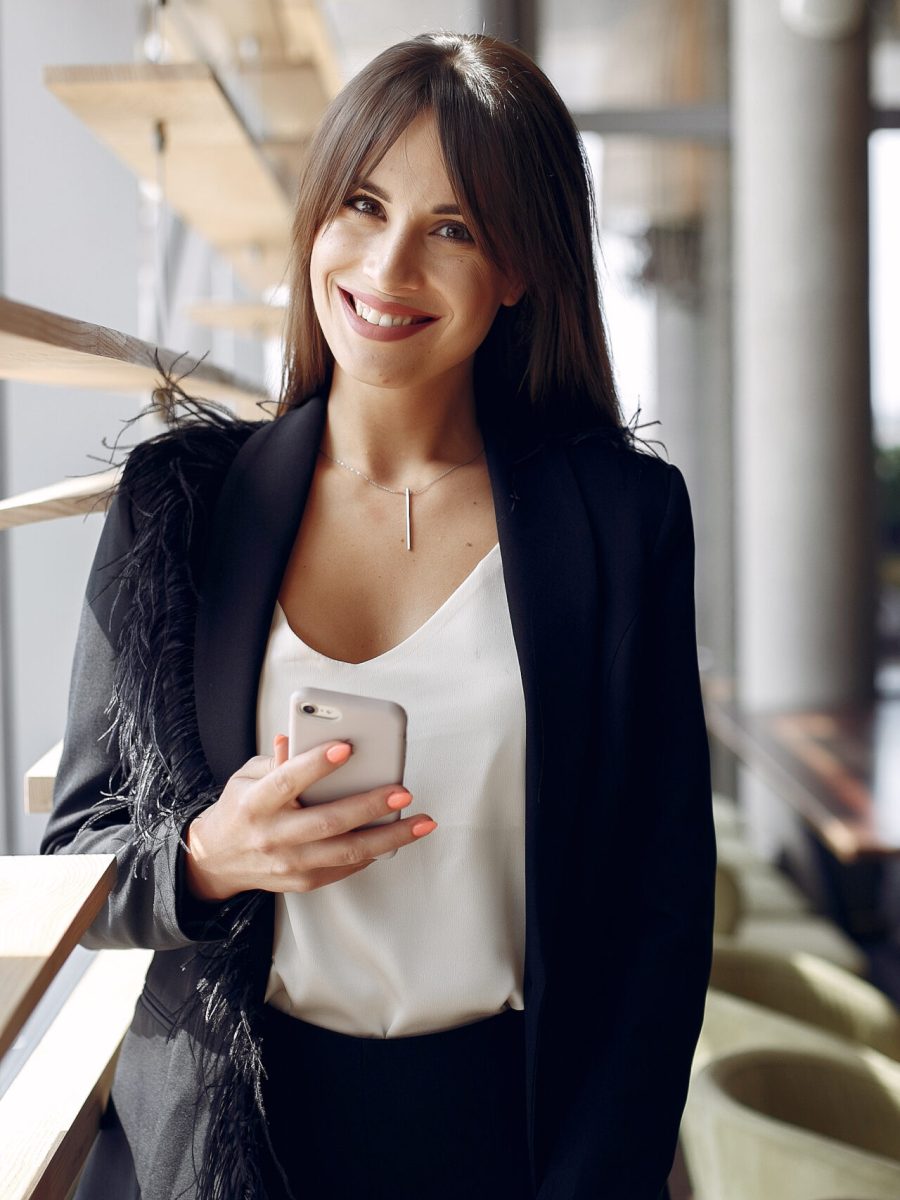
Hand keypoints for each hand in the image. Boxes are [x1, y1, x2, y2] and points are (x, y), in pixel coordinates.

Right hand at [184, 735, 435, 901]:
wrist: (215, 861)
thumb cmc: (240, 809)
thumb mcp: (246, 777)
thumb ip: (276, 759)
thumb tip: (294, 736)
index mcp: (256, 802)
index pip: (288, 780)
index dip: (317, 764)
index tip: (346, 747)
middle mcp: (273, 835)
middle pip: (328, 822)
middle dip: (370, 806)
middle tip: (402, 791)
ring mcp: (289, 863)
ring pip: (346, 852)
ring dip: (389, 837)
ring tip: (421, 823)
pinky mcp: (302, 881)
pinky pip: (344, 868)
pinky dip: (372, 852)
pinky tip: (395, 838)